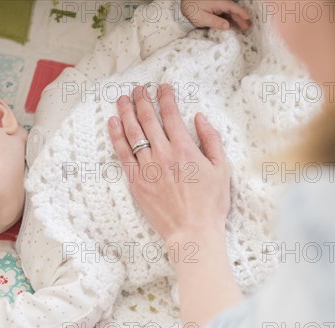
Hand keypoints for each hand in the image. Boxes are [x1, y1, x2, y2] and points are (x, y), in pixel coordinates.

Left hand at [108, 84, 230, 243]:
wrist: (192, 232)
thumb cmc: (211, 203)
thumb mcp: (221, 168)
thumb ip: (211, 140)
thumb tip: (199, 118)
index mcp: (185, 148)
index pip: (171, 114)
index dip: (165, 97)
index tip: (162, 87)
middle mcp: (163, 153)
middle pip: (148, 119)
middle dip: (142, 99)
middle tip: (138, 88)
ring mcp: (147, 167)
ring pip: (132, 132)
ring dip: (126, 112)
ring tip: (122, 99)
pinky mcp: (136, 181)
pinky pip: (122, 154)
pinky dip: (116, 136)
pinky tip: (112, 122)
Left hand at [181, 0, 250, 30]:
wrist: (184, 4)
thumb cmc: (191, 10)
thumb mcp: (202, 18)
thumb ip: (215, 22)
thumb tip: (227, 26)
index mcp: (218, 3)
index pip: (232, 7)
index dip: (241, 13)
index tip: (248, 18)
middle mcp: (219, 3)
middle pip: (232, 10)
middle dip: (240, 18)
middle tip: (246, 27)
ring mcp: (217, 5)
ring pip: (229, 12)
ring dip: (236, 19)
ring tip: (242, 27)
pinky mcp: (214, 8)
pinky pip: (224, 13)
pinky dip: (229, 19)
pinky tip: (232, 25)